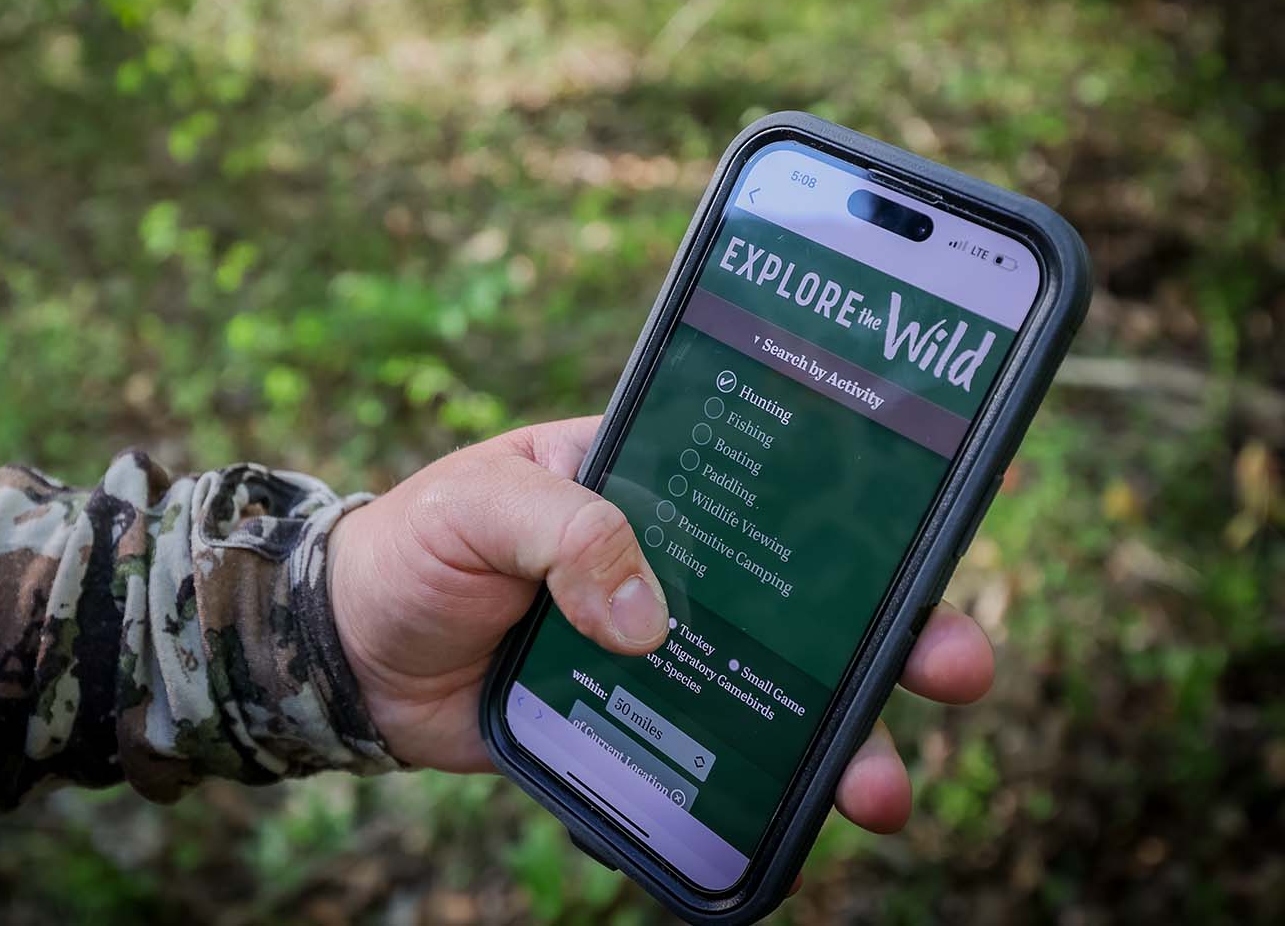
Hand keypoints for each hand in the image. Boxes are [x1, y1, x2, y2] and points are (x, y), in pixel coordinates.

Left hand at [328, 416, 993, 838]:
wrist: (347, 655)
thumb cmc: (414, 549)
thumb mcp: (480, 504)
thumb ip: (567, 531)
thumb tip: (650, 620)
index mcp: (653, 483)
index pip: (778, 480)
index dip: (867, 496)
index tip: (954, 506)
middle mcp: (673, 566)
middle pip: (809, 599)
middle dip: (896, 633)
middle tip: (958, 666)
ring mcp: (658, 652)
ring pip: (775, 691)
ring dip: (843, 735)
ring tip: (883, 787)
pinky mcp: (631, 725)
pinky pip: (706, 759)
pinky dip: (745, 792)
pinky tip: (780, 824)